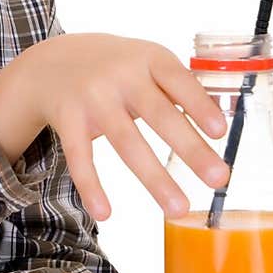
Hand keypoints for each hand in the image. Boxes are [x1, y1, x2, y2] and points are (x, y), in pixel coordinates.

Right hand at [0, 34, 228, 219]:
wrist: (51, 61)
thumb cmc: (116, 67)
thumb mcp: (146, 63)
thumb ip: (177, 88)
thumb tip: (218, 130)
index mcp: (148, 59)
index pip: (179, 80)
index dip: (199, 105)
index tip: (221, 133)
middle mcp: (121, 75)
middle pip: (159, 115)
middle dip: (190, 149)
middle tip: (218, 179)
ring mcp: (92, 97)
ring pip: (126, 142)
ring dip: (155, 179)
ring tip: (178, 209)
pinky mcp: (68, 119)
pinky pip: (80, 157)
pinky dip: (92, 187)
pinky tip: (105, 213)